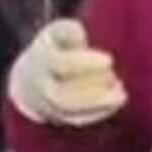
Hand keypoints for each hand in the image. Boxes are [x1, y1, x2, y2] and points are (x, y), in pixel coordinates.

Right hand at [8, 18, 127, 126]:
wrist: (30, 80)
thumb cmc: (55, 48)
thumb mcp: (59, 32)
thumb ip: (70, 31)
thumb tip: (81, 39)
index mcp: (41, 59)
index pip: (61, 64)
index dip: (86, 62)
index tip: (111, 59)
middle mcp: (41, 86)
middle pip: (63, 96)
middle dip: (93, 91)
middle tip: (115, 78)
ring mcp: (48, 105)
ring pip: (71, 113)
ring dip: (99, 104)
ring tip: (122, 93)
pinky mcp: (59, 118)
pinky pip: (79, 120)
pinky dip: (101, 112)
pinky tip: (118, 101)